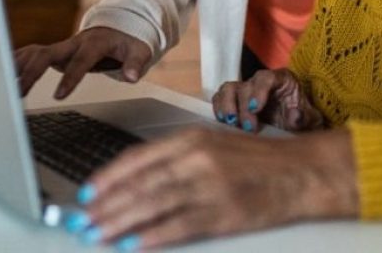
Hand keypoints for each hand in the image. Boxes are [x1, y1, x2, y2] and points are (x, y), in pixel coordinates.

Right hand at [14, 27, 151, 99]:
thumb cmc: (128, 41)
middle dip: (31, 72)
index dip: (70, 76)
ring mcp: (61, 46)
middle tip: (18, 93)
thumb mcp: (139, 49)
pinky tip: (1, 78)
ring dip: (17, 67)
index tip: (59, 95)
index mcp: (95, 43)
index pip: (81, 60)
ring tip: (1, 88)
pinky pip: (30, 55)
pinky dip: (15, 64)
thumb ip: (136, 63)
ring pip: (34, 53)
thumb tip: (132, 76)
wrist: (119, 27)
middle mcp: (74, 43)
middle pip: (47, 54)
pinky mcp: (53, 52)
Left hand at [67, 126, 357, 248]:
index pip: (140, 157)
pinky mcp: (223, 213)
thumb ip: (177, 160)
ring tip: (98, 234)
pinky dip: (154, 237)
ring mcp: (210, 186)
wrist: (298, 171)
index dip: (110, 176)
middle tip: (82, 220)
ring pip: (154, 204)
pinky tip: (134, 245)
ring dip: (121, 221)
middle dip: (108, 203)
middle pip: (142, 183)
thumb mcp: (213, 145)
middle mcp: (198, 158)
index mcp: (193, 138)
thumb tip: (136, 181)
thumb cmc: (255, 159)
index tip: (88, 191)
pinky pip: (180, 226)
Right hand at [212, 68, 323, 132]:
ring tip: (231, 124)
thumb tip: (295, 117)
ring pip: (228, 89)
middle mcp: (261, 82)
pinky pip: (220, 98)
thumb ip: (304, 117)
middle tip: (249, 128)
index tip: (256, 108)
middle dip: (244, 108)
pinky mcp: (235, 101)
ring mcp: (246, 90)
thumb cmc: (303, 118)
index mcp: (281, 79)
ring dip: (226, 106)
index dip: (259, 91)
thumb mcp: (311, 119)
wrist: (294, 126)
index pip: (266, 78)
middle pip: (245, 86)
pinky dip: (219, 109)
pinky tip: (223, 123)